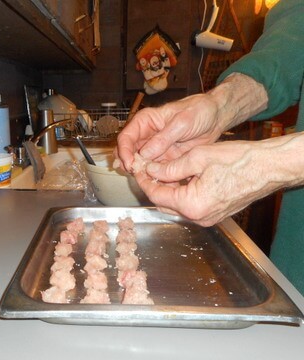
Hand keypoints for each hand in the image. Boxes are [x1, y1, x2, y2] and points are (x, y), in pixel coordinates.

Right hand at [116, 93, 223, 172]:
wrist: (216, 117)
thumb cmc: (200, 110)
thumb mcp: (182, 122)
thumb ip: (163, 138)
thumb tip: (144, 154)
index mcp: (146, 121)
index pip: (126, 137)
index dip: (124, 152)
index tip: (130, 164)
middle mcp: (147, 136)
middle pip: (129, 153)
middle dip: (130, 165)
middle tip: (137, 175)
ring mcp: (156, 149)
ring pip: (141, 164)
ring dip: (143, 174)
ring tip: (150, 181)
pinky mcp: (165, 159)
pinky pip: (156, 171)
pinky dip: (157, 178)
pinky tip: (162, 183)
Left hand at [136, 138, 302, 225]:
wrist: (268, 167)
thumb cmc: (238, 161)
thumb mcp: (197, 158)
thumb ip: (170, 168)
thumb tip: (151, 170)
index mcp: (191, 205)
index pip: (156, 194)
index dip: (144, 180)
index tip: (138, 168)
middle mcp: (198, 217)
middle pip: (164, 203)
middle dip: (154, 185)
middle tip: (147, 168)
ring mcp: (208, 218)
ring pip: (177, 205)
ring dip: (167, 190)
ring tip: (160, 171)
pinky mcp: (216, 214)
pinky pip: (191, 206)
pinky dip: (181, 194)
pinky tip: (179, 178)